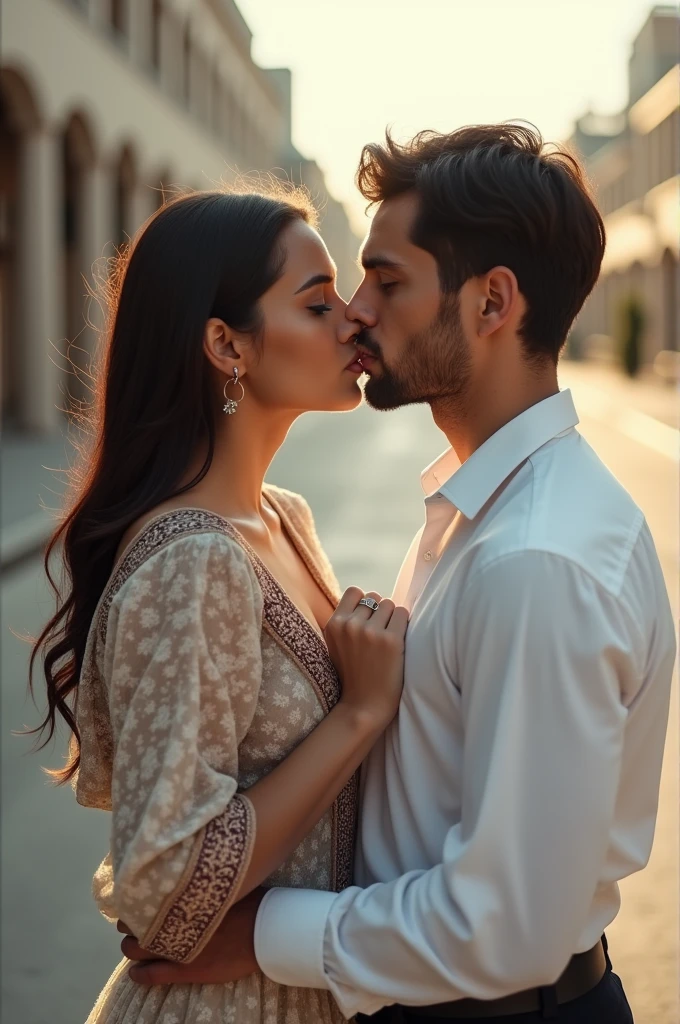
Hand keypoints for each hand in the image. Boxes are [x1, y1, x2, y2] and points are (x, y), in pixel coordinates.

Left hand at [118, 887, 265, 985]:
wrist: (264, 931)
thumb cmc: (248, 901)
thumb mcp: (222, 880)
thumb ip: (201, 877)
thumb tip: (190, 863)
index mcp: (181, 897)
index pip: (143, 898)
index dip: (136, 901)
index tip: (137, 899)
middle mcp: (172, 922)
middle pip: (134, 924)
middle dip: (131, 923)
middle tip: (134, 922)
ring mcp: (176, 948)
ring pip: (135, 951)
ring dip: (132, 947)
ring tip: (135, 945)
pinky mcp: (185, 970)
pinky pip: (151, 976)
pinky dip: (138, 975)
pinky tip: (135, 974)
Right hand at [324, 586, 407, 726]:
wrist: (363, 707)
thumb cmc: (354, 675)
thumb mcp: (337, 645)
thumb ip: (345, 621)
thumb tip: (367, 599)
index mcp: (334, 624)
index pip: (355, 591)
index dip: (365, 603)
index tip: (369, 620)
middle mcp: (350, 625)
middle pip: (374, 597)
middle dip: (380, 611)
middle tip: (380, 633)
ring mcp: (370, 632)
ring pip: (389, 604)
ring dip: (393, 618)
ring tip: (389, 639)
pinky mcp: (391, 640)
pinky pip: (403, 614)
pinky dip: (404, 625)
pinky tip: (399, 642)